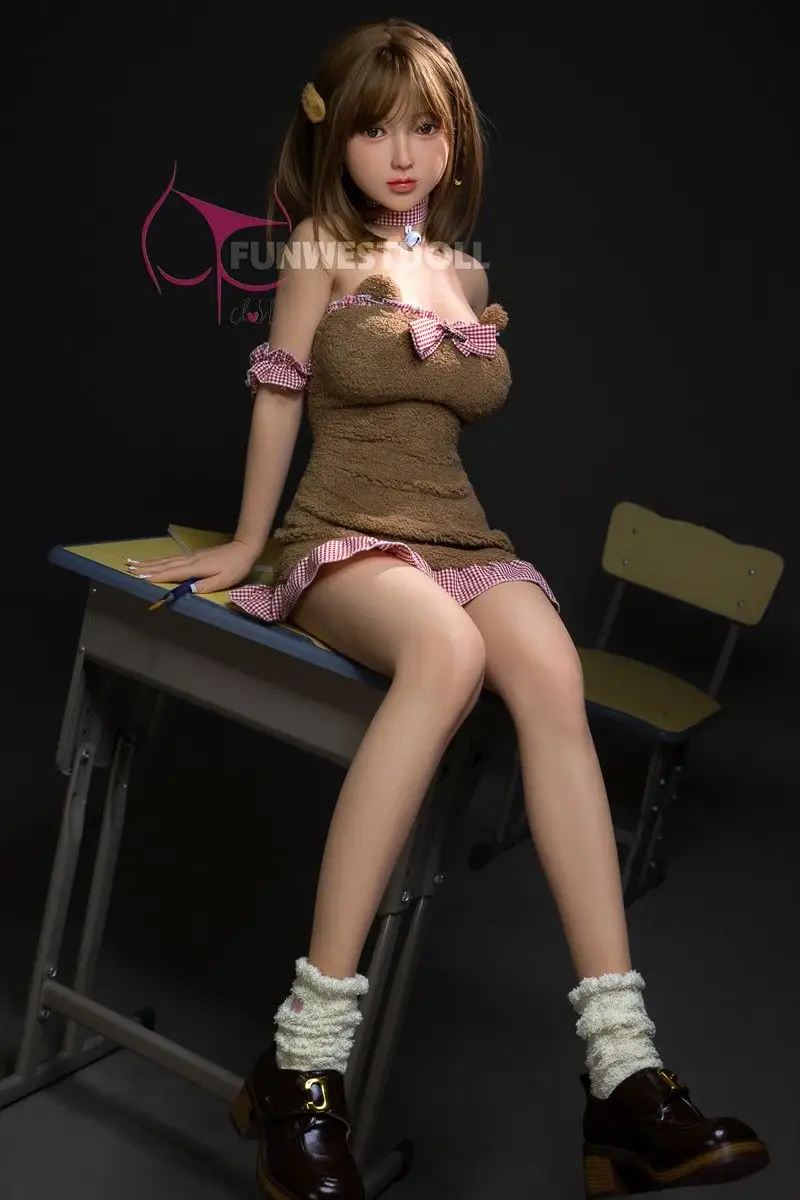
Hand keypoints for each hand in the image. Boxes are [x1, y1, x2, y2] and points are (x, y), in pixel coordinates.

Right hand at [128, 539, 260, 592]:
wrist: (243, 549)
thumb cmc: (235, 567)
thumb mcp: (224, 581)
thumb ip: (206, 586)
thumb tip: (188, 590)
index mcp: (196, 568)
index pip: (172, 573)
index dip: (156, 576)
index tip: (140, 578)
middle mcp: (190, 560)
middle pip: (164, 565)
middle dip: (146, 568)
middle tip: (129, 568)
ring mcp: (191, 557)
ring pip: (167, 561)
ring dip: (150, 563)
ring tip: (135, 564)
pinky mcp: (194, 556)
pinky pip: (173, 559)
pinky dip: (161, 561)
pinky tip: (156, 563)